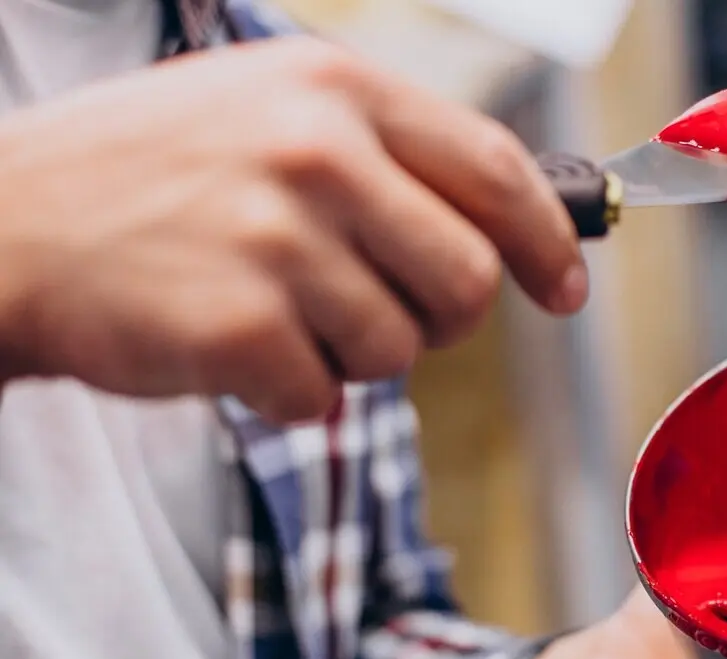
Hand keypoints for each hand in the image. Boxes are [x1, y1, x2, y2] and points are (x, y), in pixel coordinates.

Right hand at [0, 37, 585, 421]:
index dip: (548, 243)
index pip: (497, 170)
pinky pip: (323, 397)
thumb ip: (387, 154)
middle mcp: (317, 153)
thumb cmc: (149, 177)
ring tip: (274, 312)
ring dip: (351, 354)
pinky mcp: (240, 327)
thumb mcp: (269, 112)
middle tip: (383, 313)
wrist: (4, 227)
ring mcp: (278, 240)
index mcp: (336, 89)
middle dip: (442, 318)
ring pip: (402, 348)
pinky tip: (229, 345)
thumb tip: (512, 221)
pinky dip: (287, 392)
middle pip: (470, 279)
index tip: (566, 289)